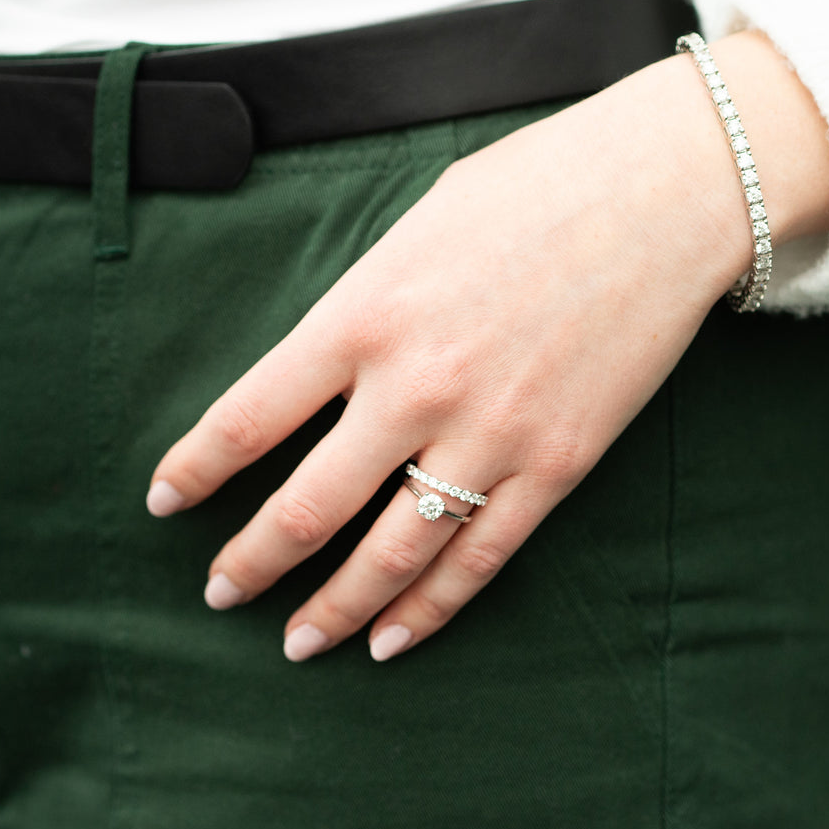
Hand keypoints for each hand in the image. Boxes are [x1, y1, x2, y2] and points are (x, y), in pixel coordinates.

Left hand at [145, 32, 828, 661]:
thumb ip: (364, 305)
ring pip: (393, 553)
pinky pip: (481, 557)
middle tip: (221, 592)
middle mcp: (416, 388)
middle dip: (251, 562)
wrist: (662, 194)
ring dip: (335, 607)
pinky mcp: (559, 465)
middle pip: (308, 507)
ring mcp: (492, 435)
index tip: (167, 501)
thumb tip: (325, 369)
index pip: (248, 417)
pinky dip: (432, 608)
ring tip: (299, 642)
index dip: (196, 469)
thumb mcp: (417, 228)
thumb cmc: (535, 187)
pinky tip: (394, 639)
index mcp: (365, 316)